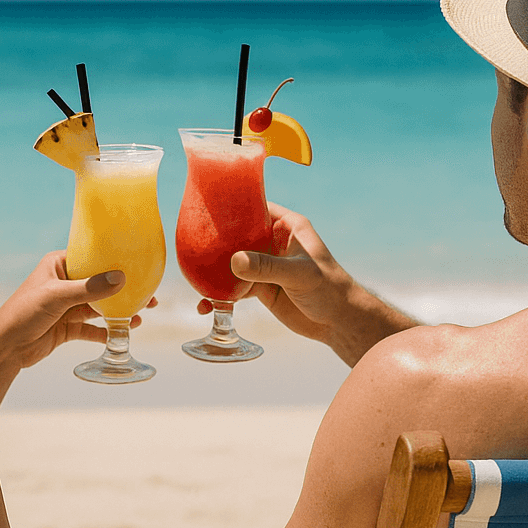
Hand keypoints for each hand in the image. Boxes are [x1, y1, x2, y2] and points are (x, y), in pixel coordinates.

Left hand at [0, 252, 155, 427]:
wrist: (4, 348)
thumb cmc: (23, 313)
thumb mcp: (57, 297)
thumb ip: (90, 289)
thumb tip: (121, 278)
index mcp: (58, 264)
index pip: (91, 256)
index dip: (115, 260)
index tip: (139, 263)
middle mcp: (64, 282)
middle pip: (100, 283)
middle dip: (123, 289)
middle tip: (149, 293)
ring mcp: (67, 305)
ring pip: (99, 306)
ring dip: (119, 310)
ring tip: (143, 312)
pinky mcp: (67, 327)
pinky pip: (92, 327)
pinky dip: (107, 330)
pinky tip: (124, 331)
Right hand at [196, 203, 415, 366]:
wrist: (338, 322)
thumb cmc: (329, 289)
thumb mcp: (299, 274)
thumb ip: (268, 267)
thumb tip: (235, 261)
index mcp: (286, 225)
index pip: (255, 206)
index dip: (234, 204)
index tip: (208, 206)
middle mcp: (272, 242)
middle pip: (237, 234)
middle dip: (215, 241)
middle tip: (189, 245)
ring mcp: (264, 265)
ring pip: (231, 263)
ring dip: (213, 271)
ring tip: (193, 280)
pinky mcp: (259, 288)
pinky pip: (233, 288)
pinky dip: (219, 295)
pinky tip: (206, 305)